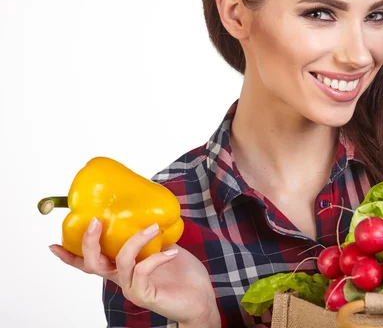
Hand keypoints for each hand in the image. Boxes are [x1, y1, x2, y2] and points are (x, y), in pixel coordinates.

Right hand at [49, 218, 219, 326]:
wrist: (201, 299)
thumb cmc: (183, 274)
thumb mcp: (164, 247)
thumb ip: (151, 235)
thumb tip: (148, 210)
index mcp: (122, 267)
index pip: (90, 263)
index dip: (70, 255)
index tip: (53, 244)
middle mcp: (122, 278)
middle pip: (92, 263)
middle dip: (89, 242)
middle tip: (95, 221)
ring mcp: (132, 287)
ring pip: (120, 262)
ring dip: (135, 240)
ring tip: (152, 227)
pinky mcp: (145, 295)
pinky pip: (142, 271)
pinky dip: (156, 257)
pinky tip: (171, 251)